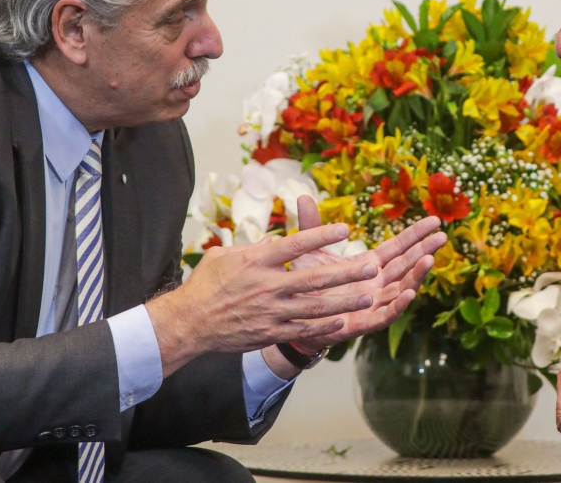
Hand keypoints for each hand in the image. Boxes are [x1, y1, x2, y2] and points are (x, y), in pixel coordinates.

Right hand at [146, 223, 380, 376]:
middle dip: (345, 273)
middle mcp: (268, 285)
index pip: (295, 244)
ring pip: (315, 307)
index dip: (321, 236)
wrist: (190, 322)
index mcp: (258, 260)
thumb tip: (275, 241)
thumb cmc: (207, 283)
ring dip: (344, 302)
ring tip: (367, 297)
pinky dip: (324, 327)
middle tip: (370, 268)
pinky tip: (343, 321)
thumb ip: (254, 247)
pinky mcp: (270, 332)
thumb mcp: (225, 255)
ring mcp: (271, 311)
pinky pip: (303, 329)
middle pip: (314, 277)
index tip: (344, 229)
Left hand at [287, 195, 444, 352]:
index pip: (398, 247)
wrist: (291, 317)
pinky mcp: (364, 323)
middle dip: (424, 250)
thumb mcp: (309, 251)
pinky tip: (410, 293)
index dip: (415, 234)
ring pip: (401, 288)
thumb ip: (311, 226)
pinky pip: (386, 314)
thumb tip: (303, 197)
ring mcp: (373, 303)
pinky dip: (399, 305)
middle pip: (406, 264)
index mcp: (369, 265)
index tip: (434, 220)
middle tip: (442, 236)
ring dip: (417, 275)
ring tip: (430, 259)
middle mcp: (376, 283)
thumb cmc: (305, 284)